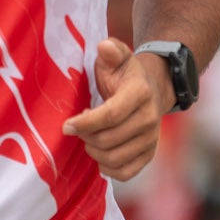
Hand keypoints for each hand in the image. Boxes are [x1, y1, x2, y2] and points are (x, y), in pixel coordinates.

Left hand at [63, 39, 166, 180]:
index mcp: (140, 93)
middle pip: (108, 139)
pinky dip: (108, 168)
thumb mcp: (118, 56)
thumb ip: (111, 50)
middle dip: (86, 136)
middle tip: (78, 127)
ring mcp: (152, 139)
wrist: (153, 89)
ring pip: (114, 158)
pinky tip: (99, 153)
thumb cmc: (125, 74)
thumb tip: (104, 46)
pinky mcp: (149, 154)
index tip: (66, 125)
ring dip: (94, 151)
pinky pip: (126, 172)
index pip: (110, 115)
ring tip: (88, 137)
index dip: (85, 123)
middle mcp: (150, 118)